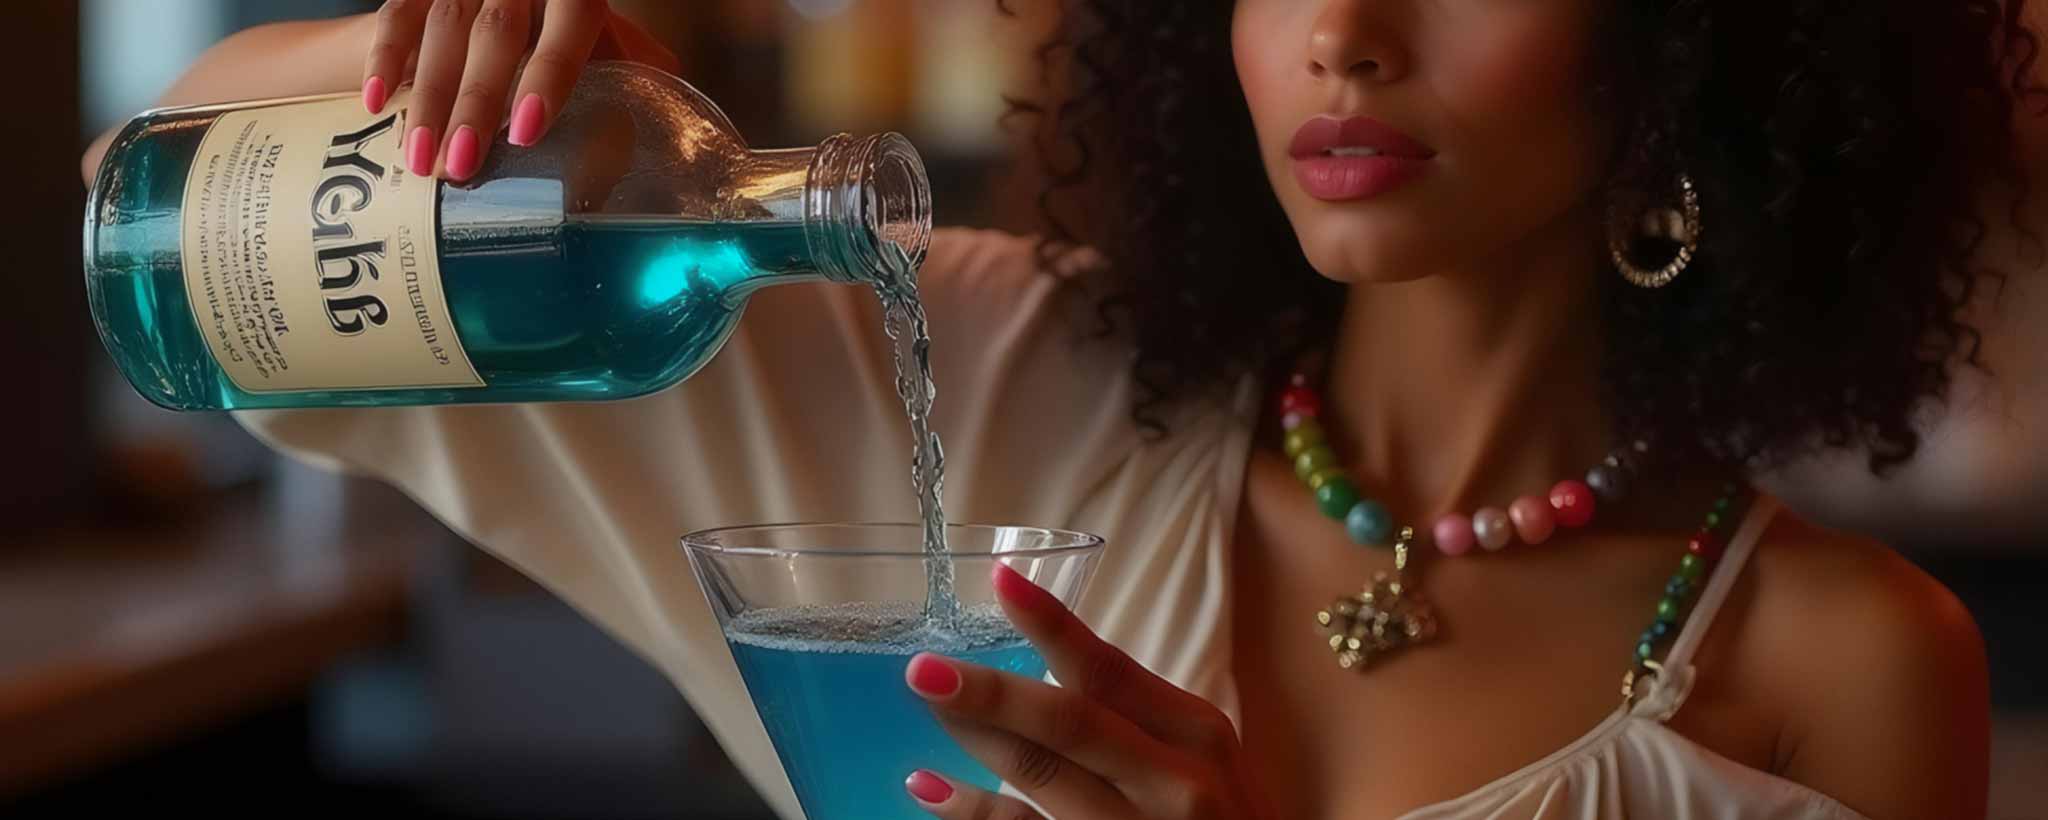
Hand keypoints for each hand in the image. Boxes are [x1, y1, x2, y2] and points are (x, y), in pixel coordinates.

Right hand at [361, 0, 682, 180]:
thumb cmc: (566, 22)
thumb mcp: (604, 36)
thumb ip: (631, 67)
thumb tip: (674, 131)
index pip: (571, 25)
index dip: (550, 75)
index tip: (524, 132)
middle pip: (497, 34)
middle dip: (475, 104)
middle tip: (458, 168)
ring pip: (444, 27)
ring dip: (428, 96)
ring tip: (418, 160)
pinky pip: (397, 10)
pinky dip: (384, 55)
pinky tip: (373, 102)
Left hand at [902, 564, 1272, 819]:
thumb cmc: (1219, 817)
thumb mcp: (1200, 756)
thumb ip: (1135, 715)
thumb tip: (1042, 668)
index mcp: (1195, 731)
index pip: (1110, 669)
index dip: (1050, 624)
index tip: (1000, 581)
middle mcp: (1174, 781)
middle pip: (1068, 723)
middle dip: (990, 692)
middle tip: (924, 668)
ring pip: (1040, 778)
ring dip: (974, 741)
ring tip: (927, 704)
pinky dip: (973, 809)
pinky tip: (930, 788)